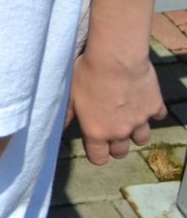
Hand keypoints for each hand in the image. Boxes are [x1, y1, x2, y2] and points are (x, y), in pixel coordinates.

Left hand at [66, 45, 167, 163]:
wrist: (115, 59)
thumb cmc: (87, 75)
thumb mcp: (69, 94)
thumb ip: (66, 115)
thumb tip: (59, 129)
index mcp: (97, 131)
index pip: (98, 158)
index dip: (96, 154)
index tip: (95, 146)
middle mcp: (120, 131)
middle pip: (121, 152)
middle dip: (116, 145)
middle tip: (111, 130)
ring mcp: (140, 121)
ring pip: (142, 139)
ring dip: (135, 132)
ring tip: (128, 119)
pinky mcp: (155, 107)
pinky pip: (157, 115)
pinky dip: (152, 110)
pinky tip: (143, 100)